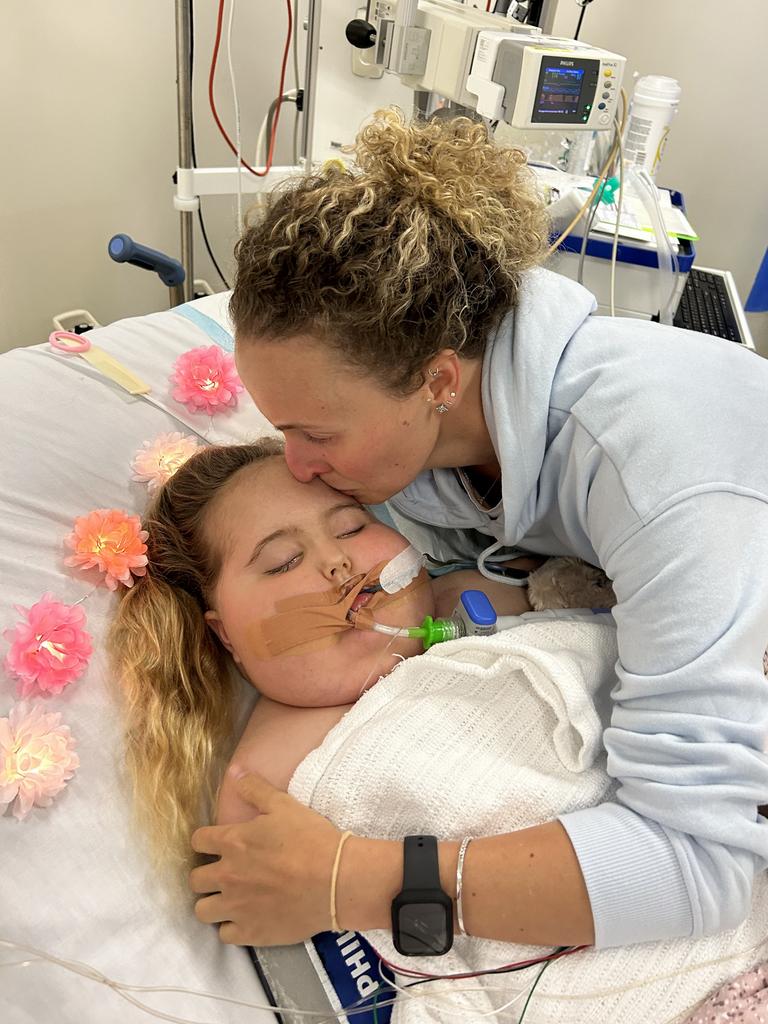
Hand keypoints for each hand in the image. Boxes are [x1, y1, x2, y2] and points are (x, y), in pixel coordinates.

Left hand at [190, 768, 342, 945]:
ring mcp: (237, 907)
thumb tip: (235, 772)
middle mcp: (227, 876)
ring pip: (202, 910)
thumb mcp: (284, 805)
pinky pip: (224, 935)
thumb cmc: (311, 839)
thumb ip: (255, 789)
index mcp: (232, 843)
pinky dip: (231, 927)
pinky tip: (246, 918)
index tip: (216, 844)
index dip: (205, 841)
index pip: (197, 841)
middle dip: (206, 874)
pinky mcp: (251, 932)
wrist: (336, 881)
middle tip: (225, 872)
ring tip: (230, 898)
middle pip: (195, 879)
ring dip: (213, 903)